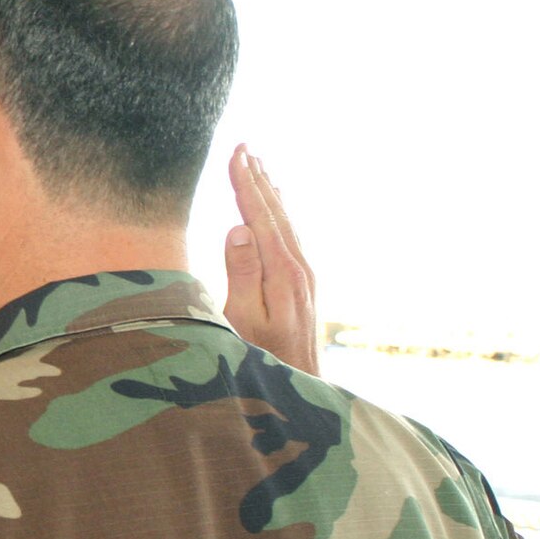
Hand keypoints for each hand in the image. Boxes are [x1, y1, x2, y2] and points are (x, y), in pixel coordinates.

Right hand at [222, 145, 318, 374]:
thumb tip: (240, 227)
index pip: (259, 216)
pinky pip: (291, 238)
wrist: (301, 390)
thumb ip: (243, 273)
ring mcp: (305, 277)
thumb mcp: (242, 320)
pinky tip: (276, 211)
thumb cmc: (261, 359)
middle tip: (245, 148)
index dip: (245, 184)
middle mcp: (299, 268)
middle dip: (258, 179)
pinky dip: (280, 216)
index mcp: (282, 271)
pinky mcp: (303, 287)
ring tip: (259, 168)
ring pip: (286, 223)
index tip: (235, 154)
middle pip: (276, 213)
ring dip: (270, 194)